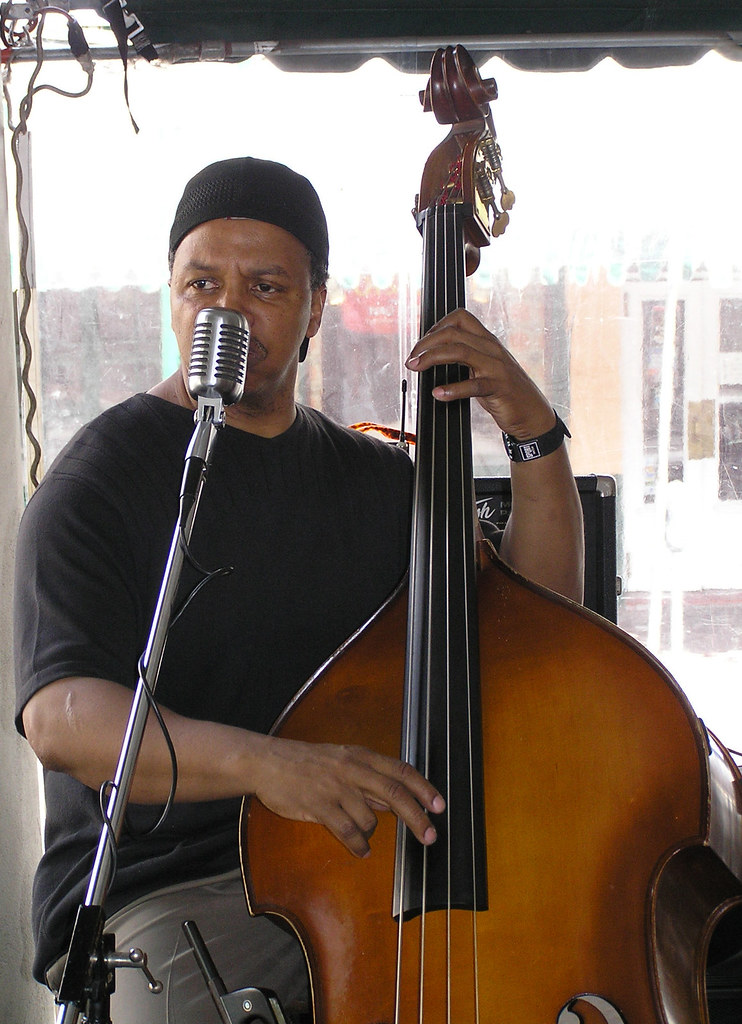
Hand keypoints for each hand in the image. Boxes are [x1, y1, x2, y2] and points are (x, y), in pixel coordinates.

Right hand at [251, 735, 444, 858]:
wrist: (269, 762)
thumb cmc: (306, 762)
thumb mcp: (341, 761)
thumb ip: (368, 779)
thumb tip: (394, 800)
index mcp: (360, 756)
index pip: (401, 770)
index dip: (423, 788)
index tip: (440, 805)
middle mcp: (352, 769)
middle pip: (395, 794)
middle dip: (417, 817)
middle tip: (431, 836)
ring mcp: (336, 788)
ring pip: (370, 818)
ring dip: (372, 833)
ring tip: (363, 837)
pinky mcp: (320, 805)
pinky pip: (348, 832)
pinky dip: (358, 845)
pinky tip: (360, 850)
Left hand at [405, 308, 554, 438]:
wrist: (532, 413)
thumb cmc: (505, 391)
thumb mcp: (485, 367)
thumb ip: (466, 358)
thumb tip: (434, 355)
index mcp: (487, 341)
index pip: (460, 317)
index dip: (436, 326)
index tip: (422, 344)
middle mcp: (491, 348)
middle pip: (453, 333)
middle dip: (426, 343)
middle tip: (411, 359)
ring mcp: (496, 367)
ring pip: (459, 351)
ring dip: (432, 358)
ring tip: (416, 368)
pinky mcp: (499, 387)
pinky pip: (473, 385)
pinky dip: (452, 389)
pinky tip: (438, 394)